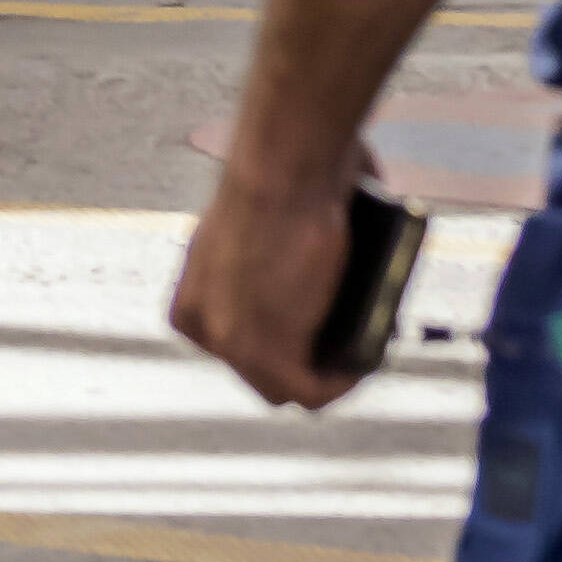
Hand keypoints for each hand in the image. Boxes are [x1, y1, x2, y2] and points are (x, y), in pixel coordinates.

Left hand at [167, 162, 367, 408]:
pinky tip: (367, 358)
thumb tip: (326, 274)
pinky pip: (312, 392)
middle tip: (352, 339)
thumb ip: (282, 256)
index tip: (318, 324)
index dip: (280, 335)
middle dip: (305, 357)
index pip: (235, 337)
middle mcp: (202, 323)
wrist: (282, 169)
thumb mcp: (265, 223)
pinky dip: (345, 381)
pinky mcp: (269, 358)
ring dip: (329, 373)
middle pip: (258, 366)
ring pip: (285, 386)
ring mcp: (230, 346)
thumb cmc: (284, 174)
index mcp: (193, 290)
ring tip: (366, 348)